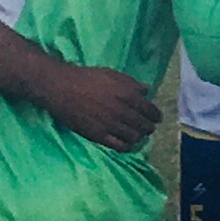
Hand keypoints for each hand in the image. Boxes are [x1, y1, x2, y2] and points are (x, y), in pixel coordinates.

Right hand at [42, 64, 160, 152]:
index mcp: (128, 94)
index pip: (149, 110)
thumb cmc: (87, 78)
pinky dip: (127, 146)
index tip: (157, 118)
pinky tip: (127, 143)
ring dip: (139, 137)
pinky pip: (120, 146)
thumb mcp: (112, 74)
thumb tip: (146, 90)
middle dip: (149, 127)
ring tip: (138, 136)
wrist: (62, 88)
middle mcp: (122, 111)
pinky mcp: (99, 135)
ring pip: (134, 137)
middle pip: (144, 125)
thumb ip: (131, 83)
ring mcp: (111, 125)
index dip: (155, 115)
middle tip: (149, 128)